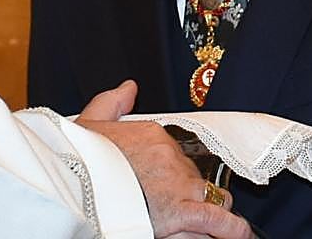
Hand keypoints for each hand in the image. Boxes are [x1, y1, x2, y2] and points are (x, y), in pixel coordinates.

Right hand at [79, 81, 252, 238]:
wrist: (74, 180)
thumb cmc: (78, 158)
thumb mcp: (90, 122)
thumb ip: (112, 103)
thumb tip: (129, 88)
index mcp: (151, 135)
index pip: (175, 154)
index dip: (174, 173)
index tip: (168, 183)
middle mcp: (170, 157)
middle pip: (193, 178)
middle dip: (191, 194)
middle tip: (184, 207)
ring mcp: (177, 184)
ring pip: (209, 197)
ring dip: (214, 209)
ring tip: (224, 225)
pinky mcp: (180, 211)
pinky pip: (214, 218)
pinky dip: (230, 227)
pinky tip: (238, 232)